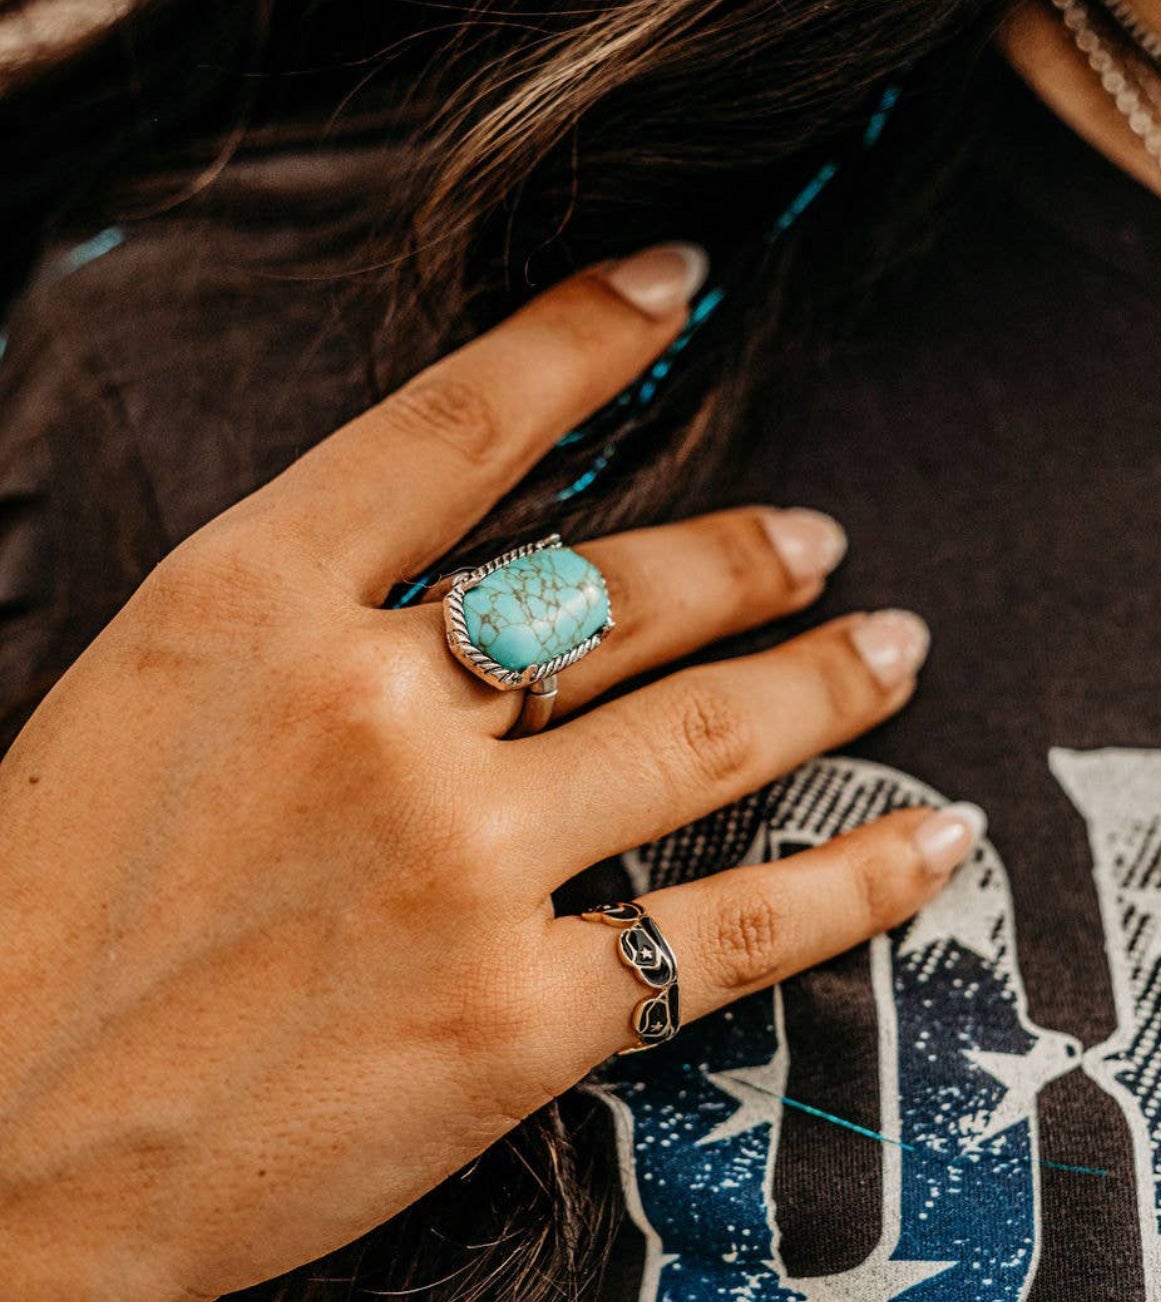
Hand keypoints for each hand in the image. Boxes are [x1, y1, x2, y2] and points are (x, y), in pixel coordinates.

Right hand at [0, 244, 974, 1301]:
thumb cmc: (33, 920)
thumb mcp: (139, 700)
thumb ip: (294, 627)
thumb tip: (448, 599)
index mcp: (251, 603)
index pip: (455, 423)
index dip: (580, 337)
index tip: (672, 284)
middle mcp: (375, 708)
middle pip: (618, 590)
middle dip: (745, 556)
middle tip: (819, 541)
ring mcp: (459, 861)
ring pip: (704, 733)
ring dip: (823, 678)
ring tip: (894, 645)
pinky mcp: (516, 1017)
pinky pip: (732, 924)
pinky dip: (853, 880)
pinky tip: (929, 838)